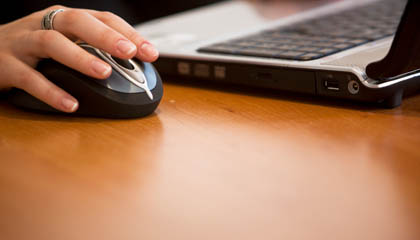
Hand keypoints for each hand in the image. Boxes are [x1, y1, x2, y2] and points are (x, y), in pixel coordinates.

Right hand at [0, 5, 158, 112]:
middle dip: (105, 37)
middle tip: (129, 52)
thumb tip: (131, 68)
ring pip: (51, 43)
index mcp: (63, 19)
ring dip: (80, 58)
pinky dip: (51, 92)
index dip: (128, 33)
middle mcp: (44, 25)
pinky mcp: (5, 66)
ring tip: (104, 73)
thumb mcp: (63, 42)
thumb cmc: (33, 50)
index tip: (150, 52)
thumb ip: (91, 50)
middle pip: (76, 22)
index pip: (101, 18)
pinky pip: (29, 78)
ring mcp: (23, 43)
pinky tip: (71, 105)